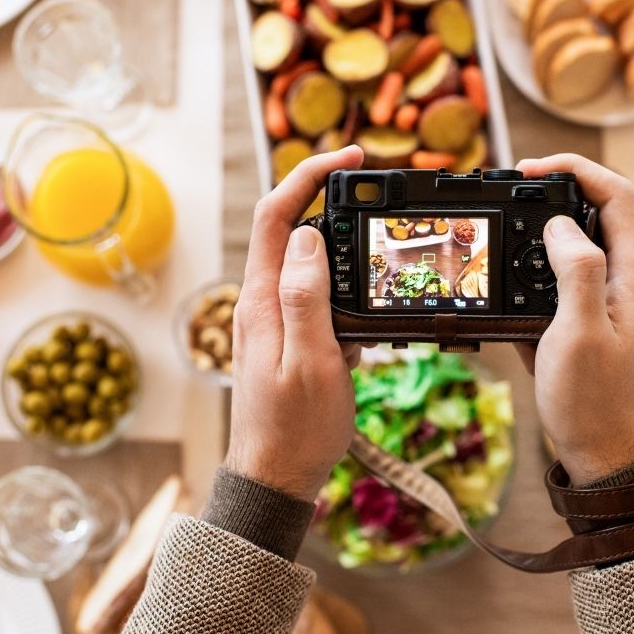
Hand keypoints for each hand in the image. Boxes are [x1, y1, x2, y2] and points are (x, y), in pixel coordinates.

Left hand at [227, 146, 363, 501]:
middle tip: (373, 188)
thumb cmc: (296, 428)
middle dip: (327, 196)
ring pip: (301, 259)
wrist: (276, 477)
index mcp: (261, 299)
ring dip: (336, 240)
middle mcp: (258, 301)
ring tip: (374, 240)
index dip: (310, 175)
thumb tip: (307, 235)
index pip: (278, 215)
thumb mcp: (311, 360)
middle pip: (287, 227)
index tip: (352, 156)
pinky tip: (362, 303)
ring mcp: (269, 319)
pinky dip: (339, 284)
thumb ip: (306, 296)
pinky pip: (310, 293)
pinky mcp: (283, 337)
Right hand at [515, 154, 633, 484]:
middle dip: (557, 190)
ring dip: (545, 229)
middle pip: (600, 211)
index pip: (616, 194)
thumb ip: (575, 270)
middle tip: (514, 189)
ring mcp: (614, 301)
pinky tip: (513, 278)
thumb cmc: (595, 403)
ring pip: (582, 243)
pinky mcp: (594, 322)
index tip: (531, 168)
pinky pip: (568, 278)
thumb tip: (560, 223)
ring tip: (507, 226)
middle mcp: (631, 281)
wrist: (606, 459)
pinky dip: (540, 268)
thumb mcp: (578, 332)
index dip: (575, 170)